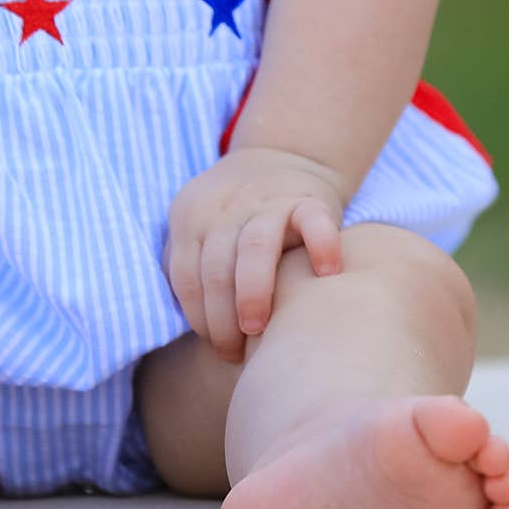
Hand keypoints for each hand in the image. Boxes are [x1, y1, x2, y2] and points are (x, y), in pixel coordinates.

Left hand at [163, 146, 345, 362]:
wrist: (281, 155)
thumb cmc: (234, 214)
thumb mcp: (197, 226)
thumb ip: (183, 262)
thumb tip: (181, 321)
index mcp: (192, 217)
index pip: (185, 276)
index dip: (198, 318)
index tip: (215, 345)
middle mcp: (226, 207)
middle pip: (216, 268)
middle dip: (222, 318)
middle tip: (235, 353)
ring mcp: (268, 201)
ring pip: (254, 246)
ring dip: (253, 291)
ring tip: (257, 329)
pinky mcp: (309, 199)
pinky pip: (315, 220)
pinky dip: (322, 244)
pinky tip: (327, 273)